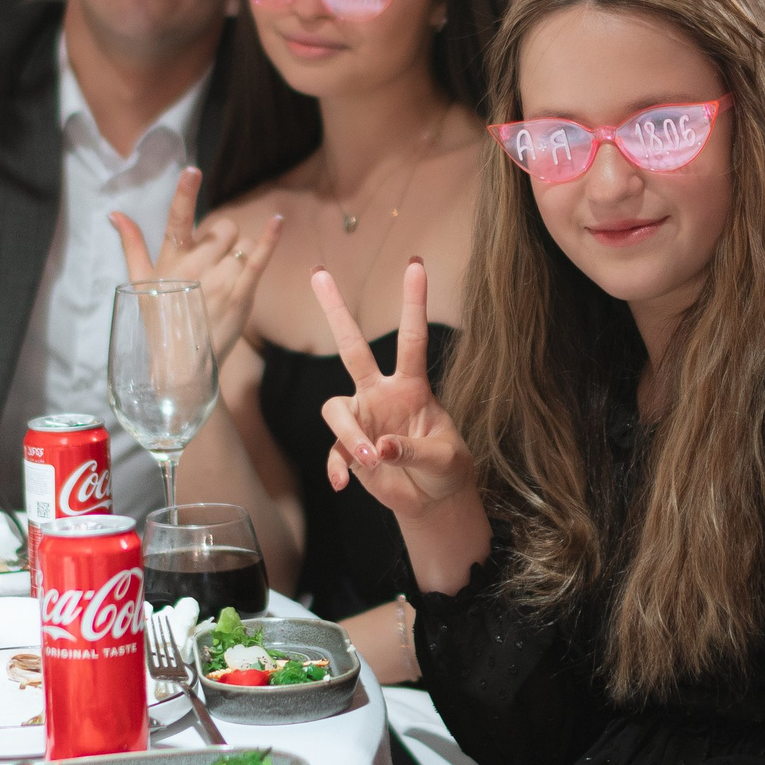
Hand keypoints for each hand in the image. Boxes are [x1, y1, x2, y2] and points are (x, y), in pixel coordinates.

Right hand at [110, 167, 279, 366]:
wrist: (182, 364)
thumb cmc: (161, 319)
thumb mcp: (140, 281)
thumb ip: (131, 244)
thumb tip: (115, 213)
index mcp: (170, 260)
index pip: (176, 220)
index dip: (184, 194)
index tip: (193, 171)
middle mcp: (194, 267)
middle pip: (223, 227)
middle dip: (223, 239)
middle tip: (212, 266)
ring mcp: (219, 280)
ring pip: (242, 243)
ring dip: (240, 255)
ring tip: (224, 281)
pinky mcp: (240, 295)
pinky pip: (259, 259)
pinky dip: (269, 239)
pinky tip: (278, 222)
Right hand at [315, 260, 478, 532]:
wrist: (433, 499)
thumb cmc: (446, 469)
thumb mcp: (444, 459)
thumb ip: (414, 450)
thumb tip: (381, 447)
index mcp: (412, 388)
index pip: (412, 339)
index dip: (413, 302)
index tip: (415, 265)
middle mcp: (381, 395)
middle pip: (352, 348)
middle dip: (335, 311)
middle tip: (318, 273)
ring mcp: (363, 419)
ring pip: (336, 409)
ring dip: (351, 436)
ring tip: (373, 460)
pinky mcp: (350, 449)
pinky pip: (333, 451)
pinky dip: (337, 467)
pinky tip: (343, 484)